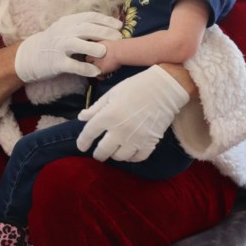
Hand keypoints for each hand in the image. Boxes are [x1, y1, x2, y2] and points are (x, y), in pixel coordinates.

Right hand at [14, 11, 121, 82]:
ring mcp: (59, 47)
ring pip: (78, 44)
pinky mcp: (56, 63)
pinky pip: (73, 65)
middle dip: (104, 32)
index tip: (119, 25)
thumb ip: (81, 26)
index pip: (89, 17)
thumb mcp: (64, 29)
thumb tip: (106, 26)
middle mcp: (63, 32)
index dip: (105, 20)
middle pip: (86, 29)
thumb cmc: (52, 42)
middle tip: (119, 38)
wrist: (30, 56)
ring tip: (106, 51)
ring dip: (94, 47)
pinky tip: (96, 72)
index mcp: (67, 22)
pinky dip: (85, 68)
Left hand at [75, 65, 189, 162]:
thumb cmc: (135, 87)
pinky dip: (131, 157)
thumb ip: (95, 108)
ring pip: (119, 157)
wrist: (163, 89)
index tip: (81, 146)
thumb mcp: (111, 94)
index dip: (82, 142)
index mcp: (108, 116)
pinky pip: (137, 158)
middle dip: (98, 154)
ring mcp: (135, 139)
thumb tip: (81, 118)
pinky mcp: (150, 143)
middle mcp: (120, 130)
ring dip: (115, 154)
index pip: (89, 134)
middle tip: (98, 153)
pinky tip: (129, 152)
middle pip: (103, 151)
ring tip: (115, 149)